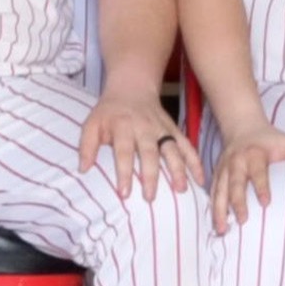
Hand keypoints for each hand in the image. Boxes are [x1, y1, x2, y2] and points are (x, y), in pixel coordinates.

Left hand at [77, 88, 198, 202]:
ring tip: (181, 190)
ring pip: (172, 150)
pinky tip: (200, 179)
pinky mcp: (174, 130)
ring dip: (178, 169)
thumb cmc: (109, 112)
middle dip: (151, 176)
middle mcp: (145, 128)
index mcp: (123, 127)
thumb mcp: (91, 123)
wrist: (132, 88)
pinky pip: (187, 146)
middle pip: (150, 153)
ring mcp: (162, 129)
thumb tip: (83, 169)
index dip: (124, 173)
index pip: (124, 152)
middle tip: (150, 197)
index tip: (124, 194)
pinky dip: (196, 162)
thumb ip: (87, 145)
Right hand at [202, 121, 284, 234]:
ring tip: (222, 229)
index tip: (265, 203)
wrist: (242, 127)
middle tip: (243, 220)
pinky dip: (212, 208)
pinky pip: (213, 192)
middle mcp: (236, 162)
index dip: (261, 186)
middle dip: (237, 202)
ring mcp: (223, 168)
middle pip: (234, 183)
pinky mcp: (217, 174)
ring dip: (219, 210)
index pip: (257, 171)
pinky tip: (216, 224)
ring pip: (219, 191)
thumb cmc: (269, 139)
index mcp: (254, 154)